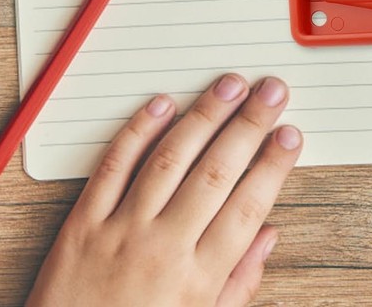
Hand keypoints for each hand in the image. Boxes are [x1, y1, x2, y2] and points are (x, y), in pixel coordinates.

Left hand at [26, 74, 301, 306]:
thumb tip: (267, 236)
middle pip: (217, 171)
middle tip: (272, 92)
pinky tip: (163, 104)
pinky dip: (137, 131)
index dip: (273, 165)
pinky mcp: (82, 225)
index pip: (247, 207)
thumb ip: (237, 285)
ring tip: (230, 86)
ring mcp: (120, 232)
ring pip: (170, 158)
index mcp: (197, 282)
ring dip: (205, 115)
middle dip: (250, 124)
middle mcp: (162, 250)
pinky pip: (112, 167)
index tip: (289, 135)